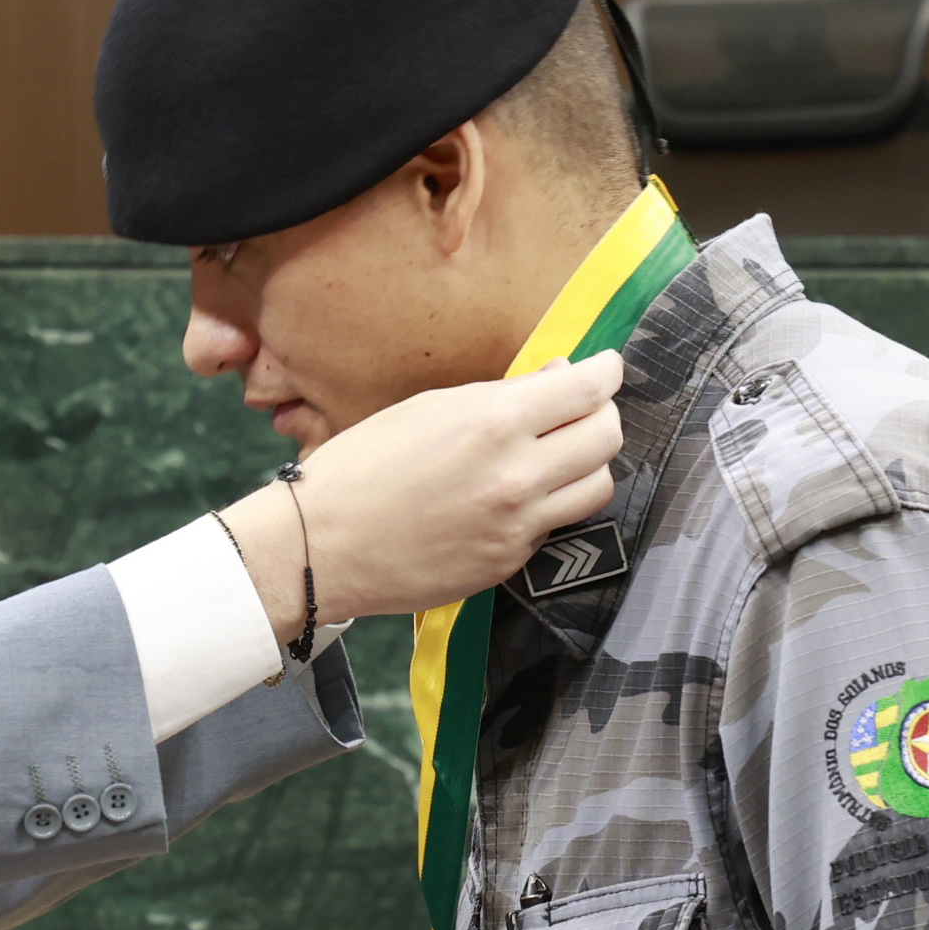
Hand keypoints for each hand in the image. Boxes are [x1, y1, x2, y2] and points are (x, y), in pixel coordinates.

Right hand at [220, 351, 623, 635]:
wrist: (321, 545)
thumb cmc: (362, 467)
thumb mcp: (428, 409)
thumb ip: (500, 395)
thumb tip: (557, 379)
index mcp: (493, 422)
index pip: (588, 388)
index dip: (606, 371)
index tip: (604, 368)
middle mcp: (517, 474)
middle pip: (607, 436)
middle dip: (601, 414)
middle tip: (582, 409)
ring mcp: (518, 525)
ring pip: (598, 486)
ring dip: (586, 464)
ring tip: (558, 456)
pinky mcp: (509, 562)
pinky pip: (556, 525)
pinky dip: (547, 505)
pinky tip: (514, 496)